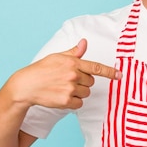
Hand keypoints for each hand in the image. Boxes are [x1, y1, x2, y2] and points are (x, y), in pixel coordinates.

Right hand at [6, 39, 120, 109]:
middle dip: (84, 82)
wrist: (26, 85)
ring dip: (79, 92)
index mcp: (73, 62)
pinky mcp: (66, 100)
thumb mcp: (57, 57)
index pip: (96, 67)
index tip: (119, 75)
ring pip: (86, 93)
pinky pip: (79, 103)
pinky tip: (62, 97)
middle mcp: (73, 75)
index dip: (110, 72)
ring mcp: (70, 88)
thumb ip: (74, 52)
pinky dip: (74, 102)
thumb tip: (84, 43)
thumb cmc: (41, 69)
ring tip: (64, 88)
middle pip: (91, 82)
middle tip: (69, 81)